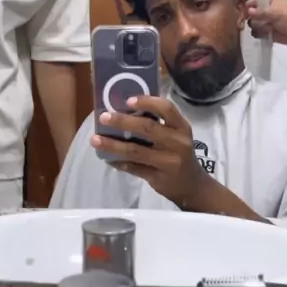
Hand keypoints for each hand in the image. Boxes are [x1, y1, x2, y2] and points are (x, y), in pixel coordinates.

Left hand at [91, 96, 208, 207]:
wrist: (191, 186)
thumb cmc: (179, 153)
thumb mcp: (177, 136)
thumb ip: (158, 124)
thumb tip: (124, 110)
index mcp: (182, 127)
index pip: (166, 109)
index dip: (147, 102)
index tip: (127, 100)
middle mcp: (178, 142)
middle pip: (148, 128)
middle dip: (123, 121)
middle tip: (104, 117)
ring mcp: (168, 161)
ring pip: (136, 151)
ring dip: (113, 145)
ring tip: (95, 140)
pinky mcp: (158, 177)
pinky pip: (134, 168)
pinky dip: (118, 162)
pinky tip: (107, 158)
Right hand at [246, 0, 286, 48]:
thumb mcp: (276, 13)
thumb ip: (260, 12)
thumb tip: (247, 11)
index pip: (252, 0)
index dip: (247, 7)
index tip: (246, 14)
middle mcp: (264, 7)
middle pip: (249, 12)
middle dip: (252, 18)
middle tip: (257, 22)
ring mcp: (263, 19)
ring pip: (251, 23)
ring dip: (258, 27)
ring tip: (268, 28)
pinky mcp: (264, 30)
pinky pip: (255, 32)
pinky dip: (259, 34)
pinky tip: (267, 34)